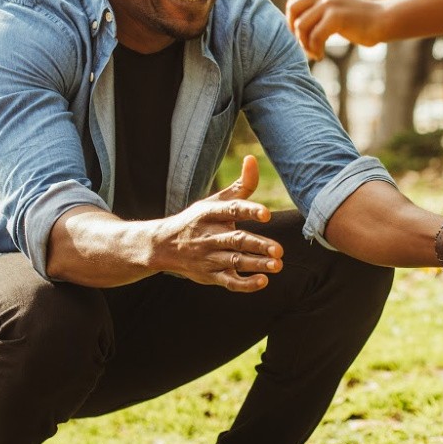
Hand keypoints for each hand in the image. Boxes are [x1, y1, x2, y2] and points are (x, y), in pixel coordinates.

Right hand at [152, 154, 282, 291]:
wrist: (163, 246)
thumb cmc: (197, 220)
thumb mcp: (214, 201)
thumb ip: (240, 185)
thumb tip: (253, 159)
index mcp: (210, 214)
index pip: (231, 210)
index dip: (249, 211)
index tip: (266, 214)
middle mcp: (209, 236)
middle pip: (235, 240)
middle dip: (257, 245)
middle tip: (279, 249)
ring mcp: (209, 257)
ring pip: (234, 262)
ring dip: (256, 264)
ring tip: (277, 265)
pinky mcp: (209, 276)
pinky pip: (228, 282)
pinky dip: (244, 284)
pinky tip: (262, 281)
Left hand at [286, 0, 388, 59]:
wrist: (382, 21)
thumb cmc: (359, 21)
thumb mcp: (336, 7)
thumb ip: (319, 9)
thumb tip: (296, 26)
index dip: (292, 9)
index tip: (301, 26)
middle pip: (292, 8)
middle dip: (294, 29)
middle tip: (305, 43)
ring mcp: (330, 4)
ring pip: (301, 25)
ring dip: (304, 43)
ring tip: (315, 52)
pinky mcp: (337, 17)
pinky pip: (315, 36)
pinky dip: (315, 50)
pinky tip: (321, 55)